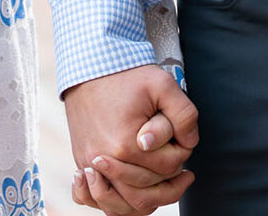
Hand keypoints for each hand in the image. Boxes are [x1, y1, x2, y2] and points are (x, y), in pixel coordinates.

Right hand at [63, 64, 197, 212]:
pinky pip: (96, 200)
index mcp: (127, 145)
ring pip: (125, 206)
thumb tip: (186, 144)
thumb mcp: (163, 84)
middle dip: (168, 177)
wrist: (88, 67)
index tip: (179, 136)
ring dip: (149, 198)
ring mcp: (89, 164)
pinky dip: (114, 204)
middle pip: (149, 193)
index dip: (182, 153)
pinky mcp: (81, 162)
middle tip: (175, 155)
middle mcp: (105, 161)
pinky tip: (129, 192)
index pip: (169, 168)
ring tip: (165, 182)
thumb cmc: (126, 76)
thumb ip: (184, 115)